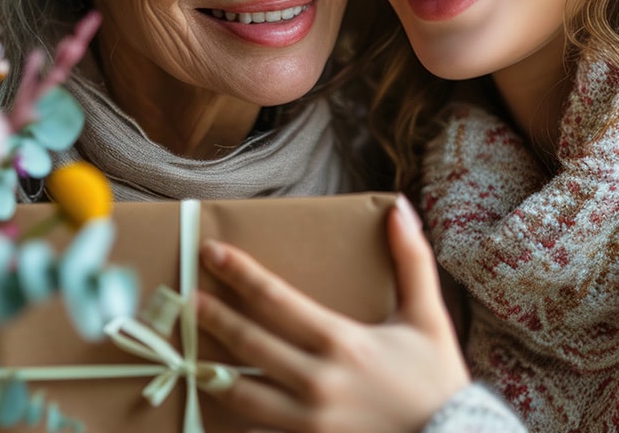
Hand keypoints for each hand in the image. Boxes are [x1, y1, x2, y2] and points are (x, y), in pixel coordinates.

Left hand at [196, 195, 469, 432]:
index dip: (240, 273)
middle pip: (249, 344)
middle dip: (212, 318)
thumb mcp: (428, 315)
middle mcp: (317, 381)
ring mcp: (310, 423)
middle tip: (181, 299)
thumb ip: (411, 260)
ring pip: (245, 396)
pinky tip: (223, 412)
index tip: (212, 253)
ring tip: (190, 356)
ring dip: (213, 373)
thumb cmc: (437, 379)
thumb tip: (400, 208)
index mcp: (341, 341)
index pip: (275, 299)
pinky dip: (240, 426)